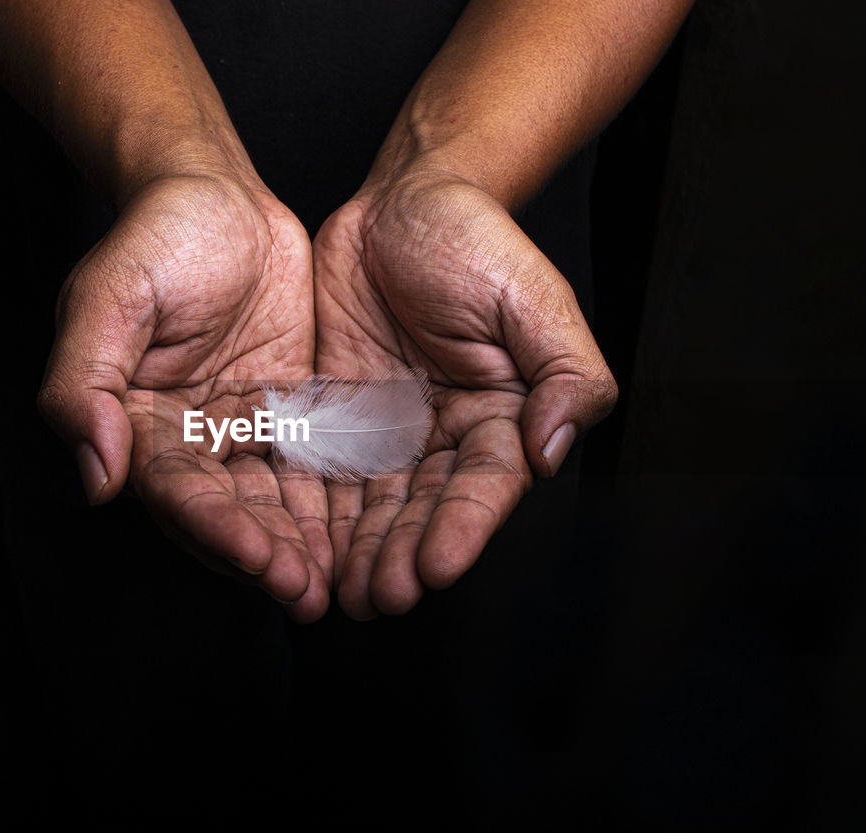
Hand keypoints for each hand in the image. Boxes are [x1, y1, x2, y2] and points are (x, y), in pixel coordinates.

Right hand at [37, 172, 331, 622]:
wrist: (217, 193)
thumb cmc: (155, 236)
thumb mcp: (107, 296)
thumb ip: (85, 385)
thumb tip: (95, 478)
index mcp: (136, 423)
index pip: (176, 492)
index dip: (216, 529)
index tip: (261, 558)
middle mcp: (189, 439)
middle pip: (227, 511)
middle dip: (265, 554)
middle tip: (307, 591)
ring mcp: (241, 429)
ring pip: (272, 500)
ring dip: (301, 544)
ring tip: (337, 584)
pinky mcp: (288, 412)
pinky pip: (312, 463)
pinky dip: (332, 501)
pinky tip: (362, 534)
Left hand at [314, 171, 616, 618]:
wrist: (401, 203)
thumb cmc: (476, 241)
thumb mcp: (534, 296)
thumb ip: (564, 372)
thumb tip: (553, 449)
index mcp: (502, 417)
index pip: (485, 485)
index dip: (463, 528)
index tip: (437, 565)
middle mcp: (444, 438)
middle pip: (424, 510)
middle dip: (402, 556)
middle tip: (380, 596)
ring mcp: (387, 434)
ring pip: (371, 507)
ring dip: (358, 553)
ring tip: (342, 594)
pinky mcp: (336, 420)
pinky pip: (323, 474)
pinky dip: (314, 515)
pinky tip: (301, 548)